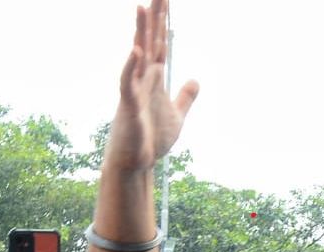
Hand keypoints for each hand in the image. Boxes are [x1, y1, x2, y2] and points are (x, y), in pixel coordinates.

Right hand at [104, 0, 199, 173]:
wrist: (135, 164)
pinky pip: (128, 82)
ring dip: (139, 33)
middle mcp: (143, 78)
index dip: (164, 22)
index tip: (166, 0)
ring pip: (137, 55)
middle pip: (150, 41)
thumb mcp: (177, 115)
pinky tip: (136, 51)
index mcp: (154, 78)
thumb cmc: (151, 140)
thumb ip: (185, 96)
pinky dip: (131, 66)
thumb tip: (195, 80)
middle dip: (155, 17)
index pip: (160, 43)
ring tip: (141, 6)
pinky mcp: (129, 106)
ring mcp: (134, 90)